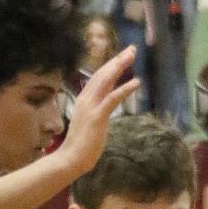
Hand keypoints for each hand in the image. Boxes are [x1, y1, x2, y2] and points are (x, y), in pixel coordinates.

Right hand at [54, 48, 140, 178]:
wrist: (70, 159)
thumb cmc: (79, 148)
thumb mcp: (88, 125)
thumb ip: (96, 115)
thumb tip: (103, 113)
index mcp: (84, 100)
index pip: (98, 78)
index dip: (110, 66)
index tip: (121, 57)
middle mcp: (86, 99)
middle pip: (103, 73)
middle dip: (117, 60)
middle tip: (131, 49)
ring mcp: (91, 106)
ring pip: (106, 80)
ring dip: (120, 66)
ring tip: (132, 56)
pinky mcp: (98, 117)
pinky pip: (113, 99)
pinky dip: (125, 89)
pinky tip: (136, 83)